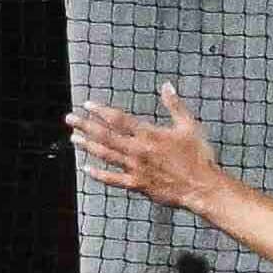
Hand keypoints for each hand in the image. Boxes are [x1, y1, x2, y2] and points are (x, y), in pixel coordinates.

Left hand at [67, 83, 230, 206]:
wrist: (202, 187)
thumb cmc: (198, 156)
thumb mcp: (189, 126)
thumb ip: (175, 105)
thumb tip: (166, 86)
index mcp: (149, 134)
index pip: (119, 119)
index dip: (101, 111)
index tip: (88, 105)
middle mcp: (138, 150)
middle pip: (106, 135)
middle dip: (86, 126)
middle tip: (70, 119)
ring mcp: (135, 168)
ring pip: (106, 155)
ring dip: (88, 146)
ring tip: (73, 139)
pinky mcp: (137, 184)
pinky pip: (113, 179)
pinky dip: (99, 175)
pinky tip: (86, 169)